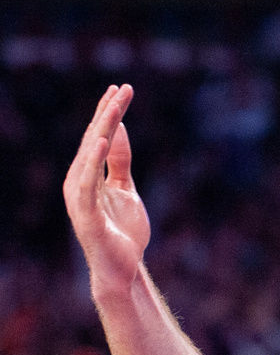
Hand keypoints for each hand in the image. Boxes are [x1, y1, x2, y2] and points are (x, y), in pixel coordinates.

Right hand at [62, 85, 149, 296]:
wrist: (123, 267)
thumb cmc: (122, 230)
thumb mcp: (126, 188)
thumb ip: (120, 161)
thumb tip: (119, 129)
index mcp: (87, 174)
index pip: (98, 135)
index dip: (109, 112)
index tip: (121, 88)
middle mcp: (78, 180)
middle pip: (93, 139)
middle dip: (108, 112)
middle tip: (122, 88)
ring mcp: (80, 196)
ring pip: (89, 155)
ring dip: (102, 129)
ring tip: (113, 106)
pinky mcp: (86, 212)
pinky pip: (88, 182)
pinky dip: (92, 160)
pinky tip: (100, 140)